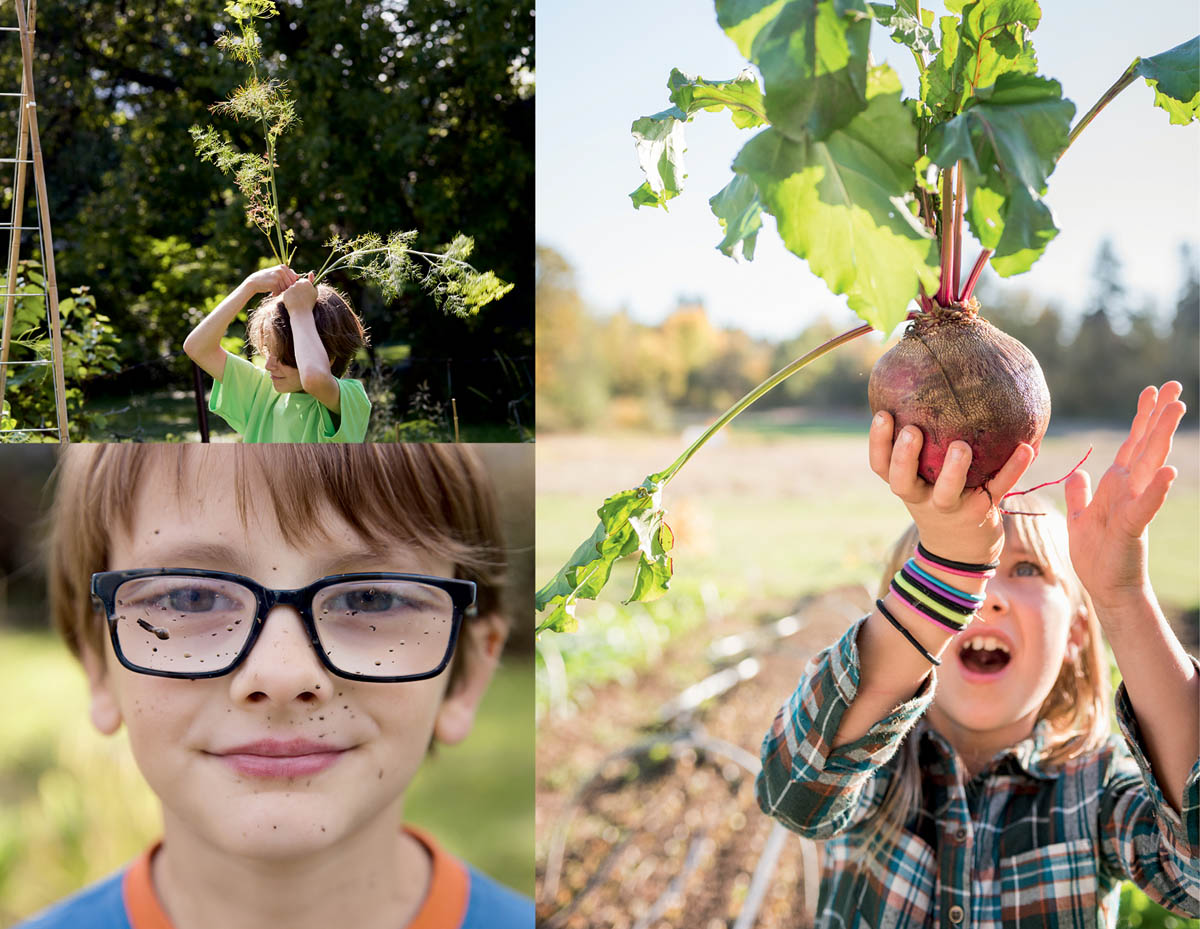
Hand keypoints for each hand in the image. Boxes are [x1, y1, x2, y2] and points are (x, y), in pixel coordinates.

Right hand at [244, 264, 299, 296]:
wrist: (253, 282)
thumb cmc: (267, 279)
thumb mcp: (277, 274)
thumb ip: (287, 274)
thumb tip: (298, 276)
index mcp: (283, 267)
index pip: (293, 279)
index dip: (288, 284)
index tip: (280, 284)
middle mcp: (281, 270)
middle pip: (290, 285)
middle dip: (284, 289)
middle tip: (277, 287)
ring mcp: (277, 276)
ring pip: (285, 289)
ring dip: (280, 292)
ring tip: (274, 289)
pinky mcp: (274, 283)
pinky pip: (279, 292)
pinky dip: (276, 294)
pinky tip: (271, 292)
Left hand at [281, 272, 316, 312]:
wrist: (301, 313)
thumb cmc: (309, 303)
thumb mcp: (314, 292)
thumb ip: (313, 281)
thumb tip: (311, 272)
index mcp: (306, 282)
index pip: (302, 282)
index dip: (303, 289)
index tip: (305, 295)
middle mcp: (298, 283)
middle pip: (296, 284)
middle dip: (297, 290)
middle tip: (300, 299)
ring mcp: (291, 288)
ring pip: (291, 288)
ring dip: (292, 293)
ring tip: (296, 301)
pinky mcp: (285, 292)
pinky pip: (286, 293)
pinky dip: (288, 297)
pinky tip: (292, 302)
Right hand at [869, 411, 1034, 564]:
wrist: (960, 550)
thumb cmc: (937, 498)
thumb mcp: (921, 480)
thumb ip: (921, 448)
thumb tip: (929, 389)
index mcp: (906, 485)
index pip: (882, 466)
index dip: (878, 442)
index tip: (883, 414)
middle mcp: (923, 499)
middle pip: (903, 482)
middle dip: (905, 457)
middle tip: (912, 430)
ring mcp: (951, 509)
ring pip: (948, 493)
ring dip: (953, 470)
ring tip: (962, 446)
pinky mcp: (981, 512)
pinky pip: (997, 488)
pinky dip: (1013, 469)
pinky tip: (1026, 448)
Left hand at [1064, 382, 1184, 612]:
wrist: (1106, 587)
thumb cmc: (1097, 554)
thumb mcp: (1079, 518)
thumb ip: (1081, 494)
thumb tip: (1081, 473)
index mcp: (1116, 485)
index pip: (1131, 443)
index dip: (1142, 417)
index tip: (1152, 390)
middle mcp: (1128, 490)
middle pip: (1144, 445)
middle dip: (1158, 416)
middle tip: (1175, 386)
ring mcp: (1132, 505)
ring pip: (1147, 465)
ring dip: (1161, 438)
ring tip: (1176, 410)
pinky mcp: (1131, 526)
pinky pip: (1144, 505)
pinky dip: (1155, 490)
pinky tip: (1168, 472)